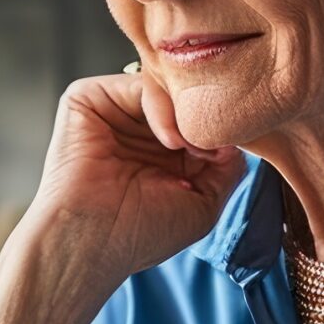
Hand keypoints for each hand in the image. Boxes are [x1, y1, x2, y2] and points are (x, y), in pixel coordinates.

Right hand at [17, 73, 249, 296]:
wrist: (92, 241)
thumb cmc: (140, 233)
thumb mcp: (204, 203)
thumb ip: (228, 165)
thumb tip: (236, 133)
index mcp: (160, 150)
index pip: (196, 115)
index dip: (220, 126)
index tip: (230, 151)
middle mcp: (136, 127)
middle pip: (182, 96)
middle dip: (204, 118)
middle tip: (212, 149)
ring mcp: (113, 111)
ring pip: (164, 87)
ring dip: (187, 115)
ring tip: (189, 150)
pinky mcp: (88, 98)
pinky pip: (139, 83)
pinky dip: (162, 106)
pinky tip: (170, 140)